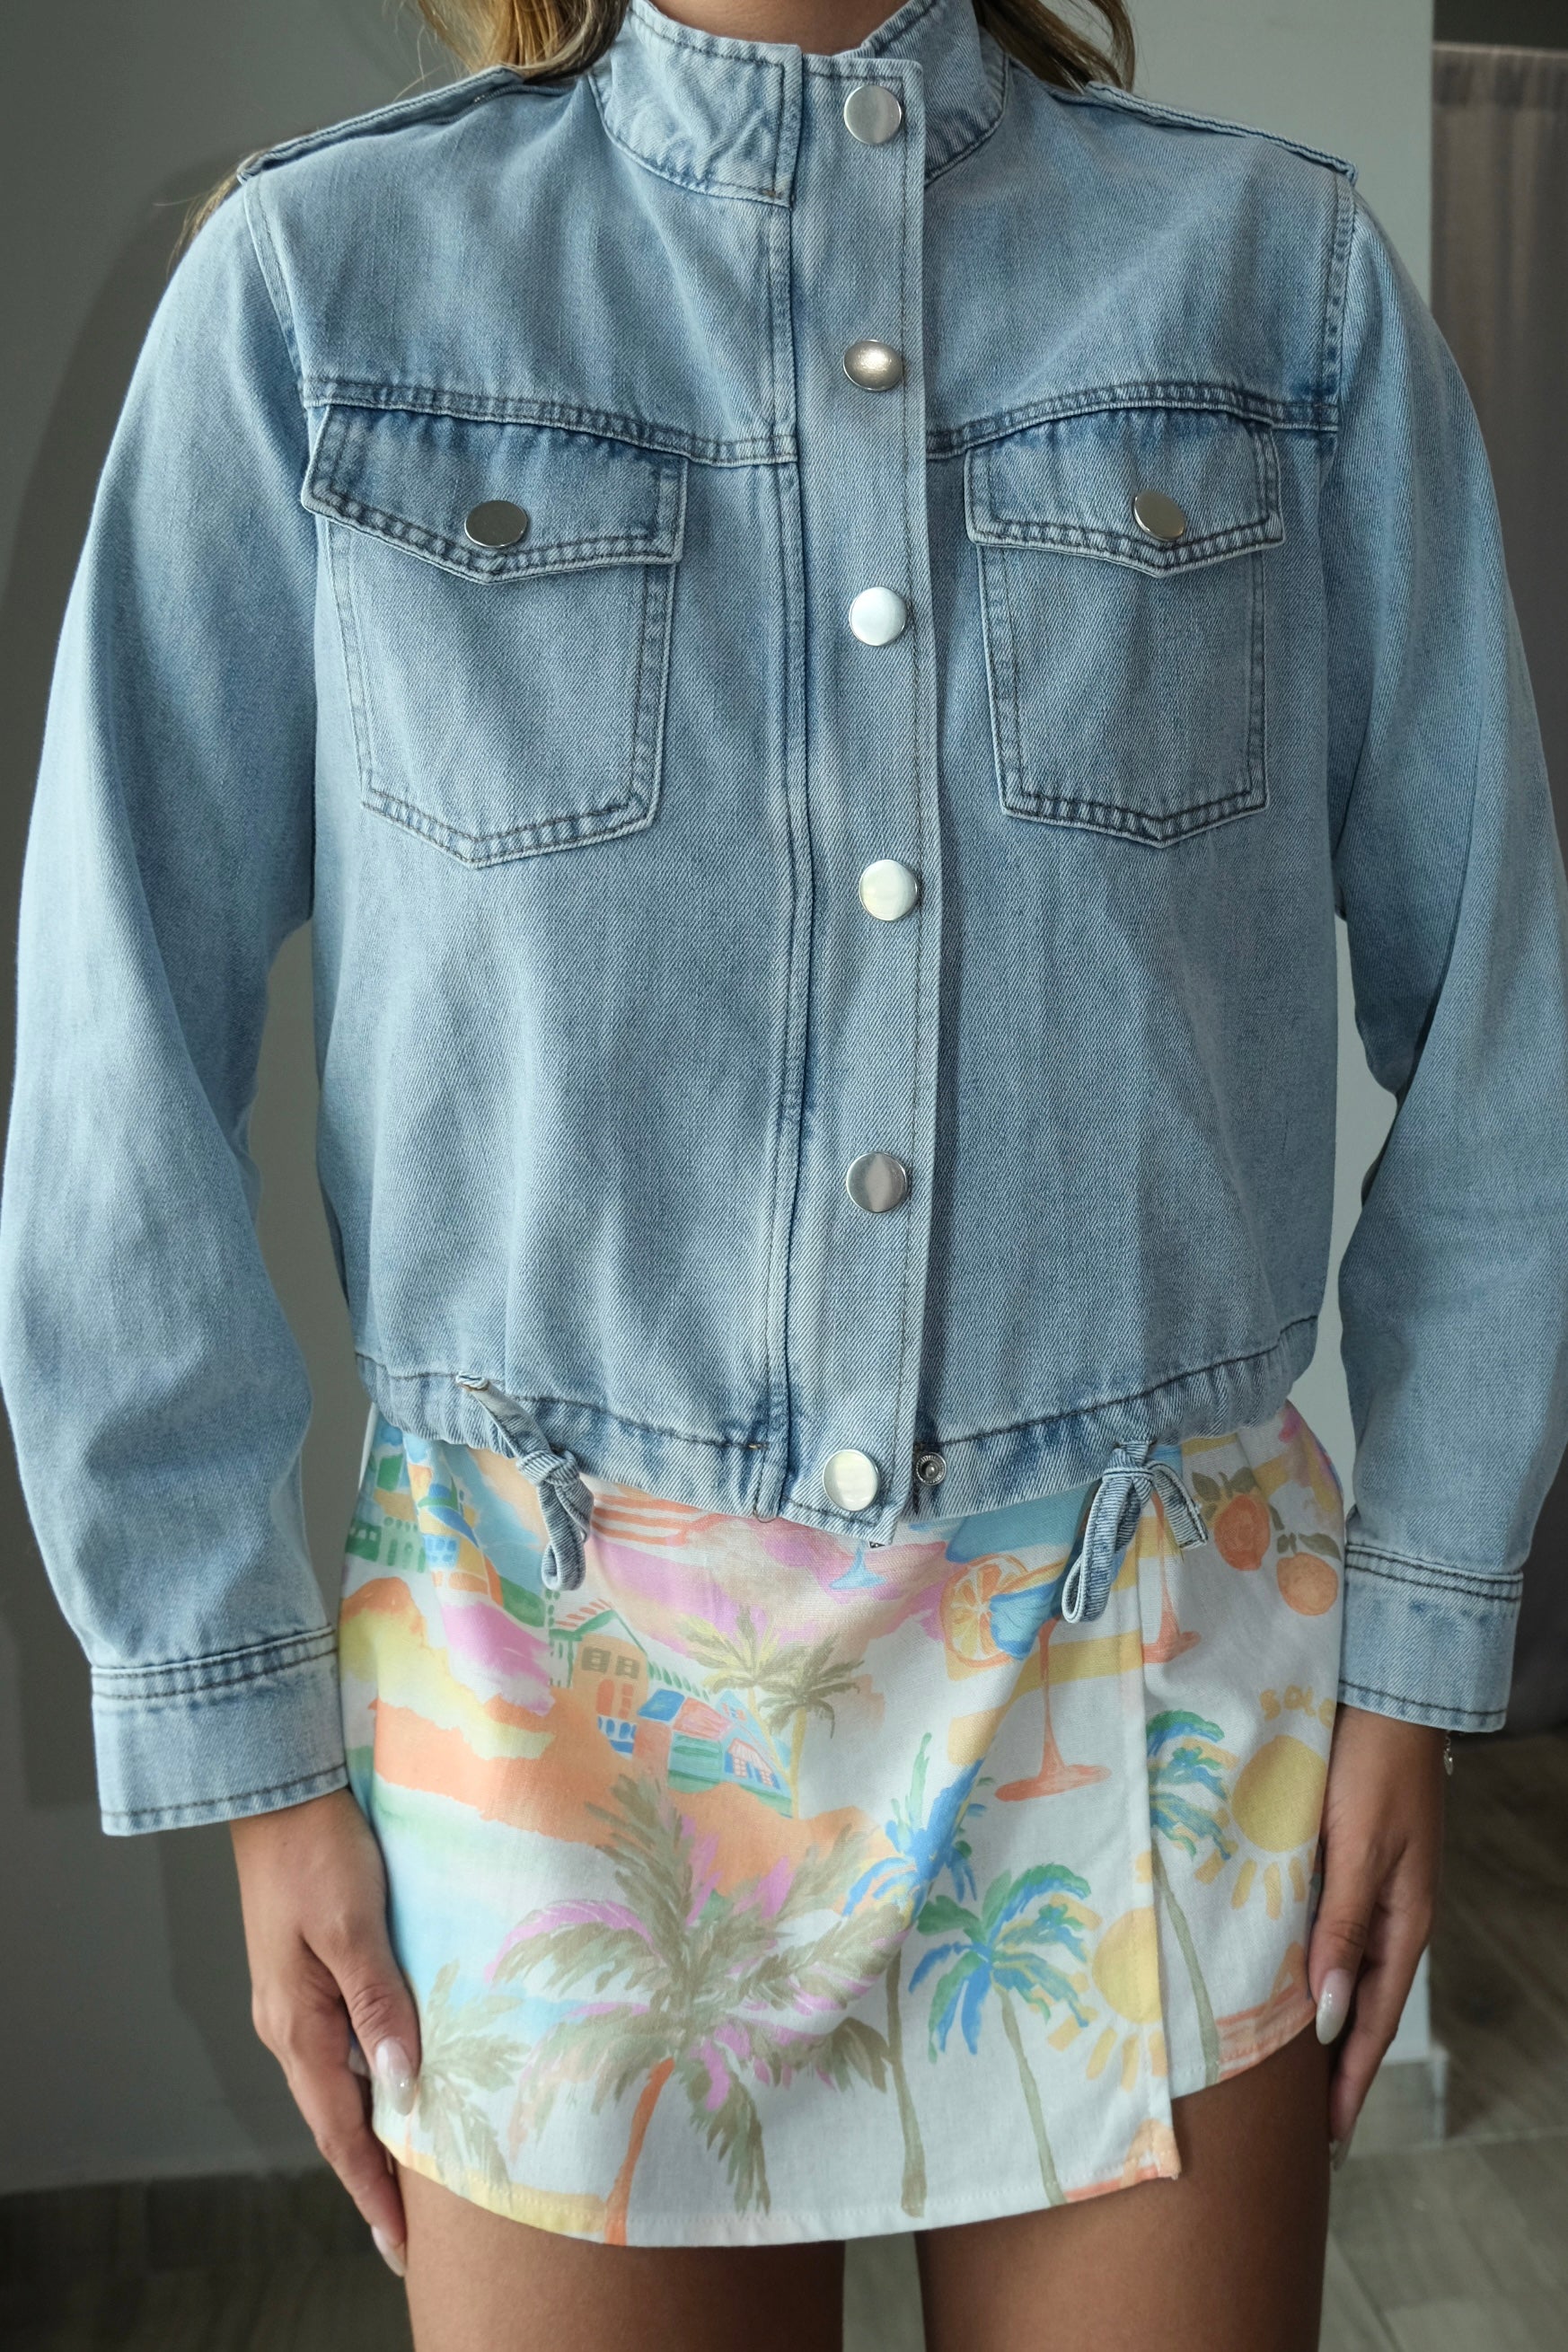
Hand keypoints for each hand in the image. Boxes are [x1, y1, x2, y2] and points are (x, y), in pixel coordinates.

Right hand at [229, 1785, 419, 2275]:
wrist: (279, 1793)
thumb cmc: (317, 1851)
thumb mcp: (353, 1925)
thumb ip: (378, 2002)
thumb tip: (401, 2083)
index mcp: (294, 2023)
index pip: (337, 2129)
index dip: (370, 2188)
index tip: (398, 2242)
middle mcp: (288, 2025)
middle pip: (334, 2119)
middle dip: (371, 2176)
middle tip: (412, 2230)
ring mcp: (294, 2002)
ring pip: (338, 2085)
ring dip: (371, 2131)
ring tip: (413, 2175)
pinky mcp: (307, 1976)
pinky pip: (341, 2047)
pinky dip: (369, 2082)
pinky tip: (399, 2086)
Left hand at [1307, 1702, 1446, 2158]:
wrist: (1384, 1695)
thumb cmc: (1371, 1766)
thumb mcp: (1358, 1849)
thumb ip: (1343, 1929)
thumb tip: (1328, 2014)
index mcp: (1403, 1923)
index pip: (1372, 2021)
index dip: (1351, 2081)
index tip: (1330, 2140)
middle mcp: (1389, 1915)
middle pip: (1358, 2007)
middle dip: (1335, 2067)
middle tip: (1302, 2127)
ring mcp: (1369, 1890)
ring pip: (1341, 1972)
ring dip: (1319, 2021)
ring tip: (1286, 2070)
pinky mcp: (1346, 1861)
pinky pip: (1327, 1933)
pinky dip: (1309, 1969)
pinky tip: (1283, 1982)